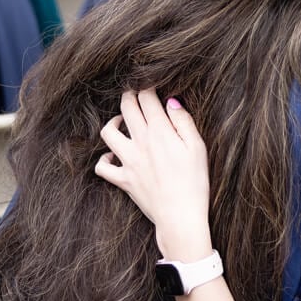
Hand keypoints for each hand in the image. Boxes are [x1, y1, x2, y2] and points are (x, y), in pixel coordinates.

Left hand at [96, 90, 212, 261]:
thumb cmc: (195, 182)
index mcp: (160, 131)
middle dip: (129, 95)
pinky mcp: (123, 180)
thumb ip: (183, 121)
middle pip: (126, 108)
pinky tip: (113, 156)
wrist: (180, 216)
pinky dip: (104, 159)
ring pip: (108, 132)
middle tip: (135, 92)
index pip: (147, 98)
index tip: (152, 83)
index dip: (148, 86)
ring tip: (122, 121)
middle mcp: (139, 142)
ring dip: (113, 122)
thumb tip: (170, 102)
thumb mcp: (198, 147)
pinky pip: (102, 167)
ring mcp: (127, 161)